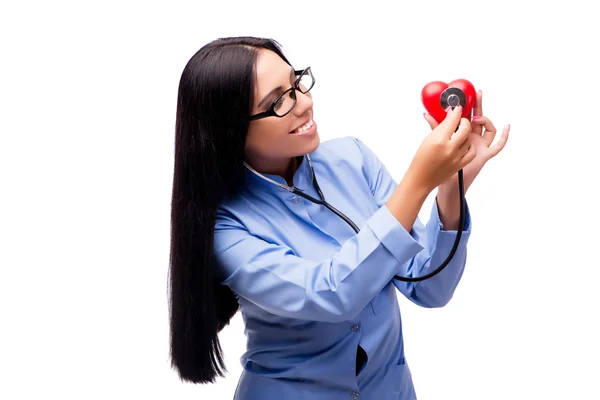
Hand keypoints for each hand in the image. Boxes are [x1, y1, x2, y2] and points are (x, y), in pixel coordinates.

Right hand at [406, 106, 475, 194]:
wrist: (420, 179)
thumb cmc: (420, 159)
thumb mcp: (427, 140)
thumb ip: (437, 126)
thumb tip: (442, 114)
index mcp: (439, 139)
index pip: (453, 119)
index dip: (456, 111)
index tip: (457, 107)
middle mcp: (449, 148)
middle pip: (465, 127)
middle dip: (464, 120)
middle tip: (460, 119)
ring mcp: (456, 157)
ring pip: (469, 139)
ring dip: (466, 133)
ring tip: (459, 132)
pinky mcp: (460, 165)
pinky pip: (471, 151)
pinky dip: (469, 145)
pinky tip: (464, 143)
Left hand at [424, 90, 509, 228]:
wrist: (445, 180)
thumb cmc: (440, 162)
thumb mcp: (438, 140)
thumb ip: (435, 127)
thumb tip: (426, 113)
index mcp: (462, 133)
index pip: (467, 115)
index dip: (467, 105)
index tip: (464, 95)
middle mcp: (473, 138)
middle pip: (479, 118)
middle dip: (479, 105)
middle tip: (477, 93)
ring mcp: (480, 145)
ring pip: (488, 129)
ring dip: (485, 121)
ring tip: (476, 118)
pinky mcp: (485, 154)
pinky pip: (498, 145)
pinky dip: (504, 137)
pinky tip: (507, 127)